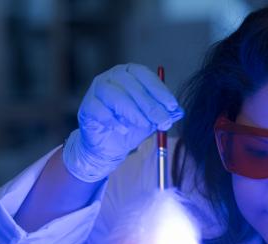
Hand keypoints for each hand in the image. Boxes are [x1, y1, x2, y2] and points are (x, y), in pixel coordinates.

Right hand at [63, 63, 183, 181]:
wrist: (109, 145)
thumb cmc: (131, 126)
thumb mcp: (152, 120)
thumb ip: (165, 113)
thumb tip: (180, 112)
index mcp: (129, 73)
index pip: (145, 75)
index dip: (160, 90)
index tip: (173, 106)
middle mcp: (112, 77)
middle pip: (131, 85)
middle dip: (150, 105)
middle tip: (163, 121)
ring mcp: (97, 90)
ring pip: (114, 96)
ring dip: (132, 111)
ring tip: (144, 125)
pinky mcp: (87, 107)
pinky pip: (99, 110)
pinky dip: (113, 121)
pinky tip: (123, 130)